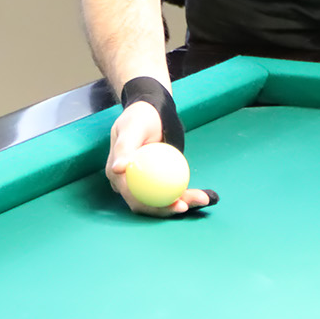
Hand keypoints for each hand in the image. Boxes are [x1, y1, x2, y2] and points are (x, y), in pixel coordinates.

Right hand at [106, 101, 216, 216]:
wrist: (150, 110)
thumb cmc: (140, 116)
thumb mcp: (131, 127)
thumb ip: (124, 147)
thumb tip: (117, 170)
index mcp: (116, 175)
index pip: (135, 197)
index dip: (155, 207)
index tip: (177, 204)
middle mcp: (127, 183)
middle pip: (149, 202)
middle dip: (171, 208)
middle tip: (193, 203)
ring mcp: (141, 182)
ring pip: (161, 199)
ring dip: (182, 202)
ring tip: (203, 199)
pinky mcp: (153, 179)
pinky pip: (168, 189)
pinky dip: (183, 192)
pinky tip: (201, 194)